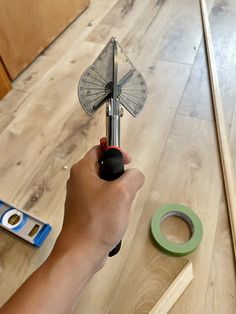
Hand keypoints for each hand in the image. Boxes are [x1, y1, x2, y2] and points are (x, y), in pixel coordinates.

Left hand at [55, 144, 143, 266]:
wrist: (82, 252)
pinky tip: (115, 217)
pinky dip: (111, 205)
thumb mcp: (123, 192)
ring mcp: (79, 197)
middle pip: (104, 168)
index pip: (100, 149)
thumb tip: (134, 176)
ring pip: (105, 186)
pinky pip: (102, 200)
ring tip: (121, 207)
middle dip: (120, 177)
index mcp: (82, 170)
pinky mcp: (83, 211)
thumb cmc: (100, 219)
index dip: (116, 152)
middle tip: (127, 191)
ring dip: (118, 193)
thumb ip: (133, 176)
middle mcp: (78, 180)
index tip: (129, 164)